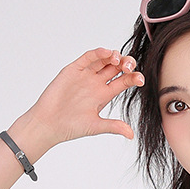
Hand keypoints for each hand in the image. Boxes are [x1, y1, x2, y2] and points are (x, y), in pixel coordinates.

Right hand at [25, 46, 143, 147]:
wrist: (48, 123)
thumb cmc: (70, 126)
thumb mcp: (95, 126)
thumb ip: (113, 126)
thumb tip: (131, 135)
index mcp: (104, 95)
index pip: (123, 82)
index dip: (133, 78)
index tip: (140, 79)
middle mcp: (96, 83)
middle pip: (116, 68)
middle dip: (125, 64)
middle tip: (129, 66)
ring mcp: (85, 75)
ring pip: (104, 60)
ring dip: (113, 56)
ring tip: (119, 59)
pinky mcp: (73, 69)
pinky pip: (88, 58)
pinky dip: (98, 53)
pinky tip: (107, 53)